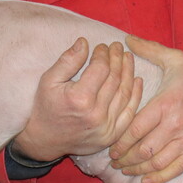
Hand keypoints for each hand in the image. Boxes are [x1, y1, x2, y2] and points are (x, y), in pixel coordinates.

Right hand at [14, 38, 142, 160]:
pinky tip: (137, 80)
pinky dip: (136, 94)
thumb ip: (68, 60)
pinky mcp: (112, 135)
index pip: (101, 69)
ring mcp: (106, 127)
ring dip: (129, 72)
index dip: (104, 54)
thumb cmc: (46, 107)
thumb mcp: (49, 80)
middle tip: (117, 47)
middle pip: (115, 79)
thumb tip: (84, 42)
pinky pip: (130, 111)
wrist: (45, 140)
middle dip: (117, 59)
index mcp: (79, 99)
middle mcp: (95, 114)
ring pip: (125, 93)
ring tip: (127, 58)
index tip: (102, 46)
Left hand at [109, 36, 182, 182]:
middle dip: (124, 159)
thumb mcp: (175, 59)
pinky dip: (159, 177)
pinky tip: (146, 179)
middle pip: (143, 150)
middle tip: (113, 161)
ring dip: (137, 169)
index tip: (110, 147)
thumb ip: (149, 50)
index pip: (135, 129)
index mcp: (165, 103)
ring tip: (126, 169)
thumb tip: (125, 39)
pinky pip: (175, 169)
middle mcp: (175, 124)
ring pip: (156, 162)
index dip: (119, 142)